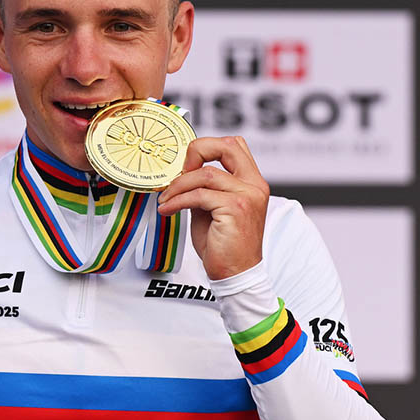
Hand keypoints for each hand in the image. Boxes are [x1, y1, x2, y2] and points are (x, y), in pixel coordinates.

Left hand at [156, 136, 268, 280]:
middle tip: (177, 171)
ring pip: (205, 174)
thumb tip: (182, 175)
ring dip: (178, 185)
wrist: (235, 274)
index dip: (206, 148)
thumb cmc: (225, 245)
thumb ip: (205, 188)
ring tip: (166, 199)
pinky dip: (177, 201)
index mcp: (252, 182)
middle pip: (226, 146)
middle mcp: (254, 185)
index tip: (185, 165)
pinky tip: (168, 209)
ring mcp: (246, 196)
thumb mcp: (213, 209)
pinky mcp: (235, 209)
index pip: (233, 146)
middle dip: (195, 152)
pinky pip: (198, 195)